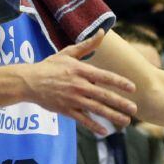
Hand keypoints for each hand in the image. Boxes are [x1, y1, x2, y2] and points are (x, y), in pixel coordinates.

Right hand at [21, 29, 136, 134]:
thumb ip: (87, 45)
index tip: (133, 88)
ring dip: (112, 116)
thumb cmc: (49, 66)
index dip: (120, 82)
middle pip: (104, 95)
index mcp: (81, 70)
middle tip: (134, 109)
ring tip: (125, 121)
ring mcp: (72, 99)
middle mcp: (79, 85)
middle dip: (121, 103)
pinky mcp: (66, 110)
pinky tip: (104, 131)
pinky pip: (82, 119)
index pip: (105, 77)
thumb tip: (102, 32)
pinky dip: (93, 126)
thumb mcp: (68, 52)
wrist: (29, 82)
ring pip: (96, 109)